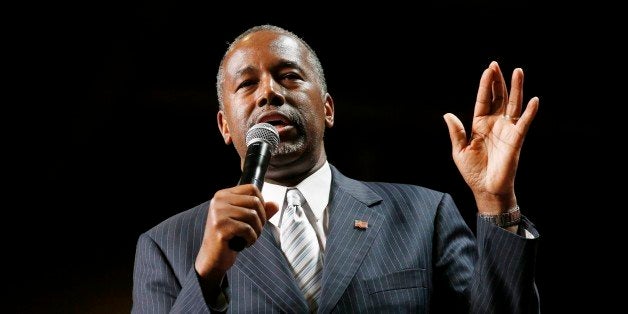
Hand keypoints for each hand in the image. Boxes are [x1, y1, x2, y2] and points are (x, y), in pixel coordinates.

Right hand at [195, 184, 278, 282]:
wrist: (213, 258)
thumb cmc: (229, 238)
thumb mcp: (245, 221)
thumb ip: (260, 211)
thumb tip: (275, 204)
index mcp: (223, 195)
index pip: (251, 188)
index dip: (262, 202)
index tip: (259, 216)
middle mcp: (218, 201)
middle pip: (254, 201)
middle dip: (262, 218)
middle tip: (256, 230)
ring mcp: (218, 214)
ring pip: (252, 215)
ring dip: (257, 230)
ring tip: (251, 237)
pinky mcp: (220, 227)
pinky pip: (247, 229)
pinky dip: (251, 238)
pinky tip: (245, 244)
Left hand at [443, 61, 538, 213]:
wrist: (486, 189)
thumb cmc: (472, 171)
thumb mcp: (459, 151)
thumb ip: (456, 132)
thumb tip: (447, 115)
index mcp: (480, 124)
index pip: (483, 100)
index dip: (486, 85)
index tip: (488, 69)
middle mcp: (495, 124)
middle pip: (499, 97)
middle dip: (499, 81)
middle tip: (497, 65)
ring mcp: (507, 130)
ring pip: (513, 104)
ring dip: (516, 89)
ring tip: (518, 71)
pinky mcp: (516, 139)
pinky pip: (524, 123)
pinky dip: (530, 112)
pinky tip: (534, 100)